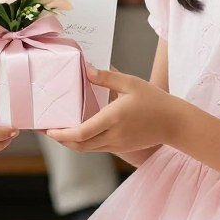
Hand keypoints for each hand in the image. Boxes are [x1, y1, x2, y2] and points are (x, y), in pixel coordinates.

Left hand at [46, 67, 174, 154]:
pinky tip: (77, 132)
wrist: (174, 123)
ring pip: (87, 149)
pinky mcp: (121, 148)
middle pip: (79, 146)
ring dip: (70, 143)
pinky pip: (96, 148)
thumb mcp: (131, 83)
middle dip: (60, 140)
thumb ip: (107, 77)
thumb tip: (86, 69)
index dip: (62, 134)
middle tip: (45, 131)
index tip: (49, 129)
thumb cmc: (153, 100)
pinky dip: (83, 143)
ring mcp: (117, 145)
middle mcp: (113, 136)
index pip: (81, 133)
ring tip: (57, 132)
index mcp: (113, 119)